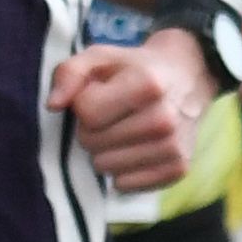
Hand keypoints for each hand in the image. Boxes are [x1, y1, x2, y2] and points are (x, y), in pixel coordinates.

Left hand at [46, 30, 213, 197]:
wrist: (188, 77)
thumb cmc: (135, 68)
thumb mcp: (100, 57)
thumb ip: (69, 73)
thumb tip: (53, 105)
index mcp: (147, 85)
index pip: (87, 114)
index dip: (84, 104)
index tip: (99, 94)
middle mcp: (164, 119)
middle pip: (92, 143)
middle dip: (92, 129)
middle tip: (112, 114)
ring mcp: (173, 147)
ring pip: (104, 167)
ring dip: (106, 151)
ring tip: (124, 130)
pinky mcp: (178, 168)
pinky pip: (124, 185)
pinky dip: (123, 170)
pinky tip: (136, 148)